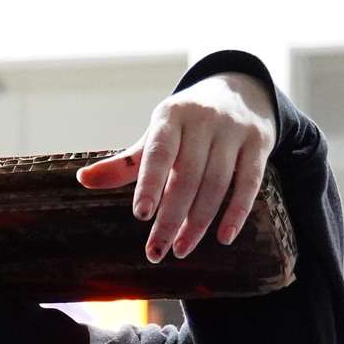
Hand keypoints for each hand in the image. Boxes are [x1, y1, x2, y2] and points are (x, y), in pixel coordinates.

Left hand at [77, 71, 276, 262]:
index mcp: (171, 117)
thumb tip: (83, 179)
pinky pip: (250, 182)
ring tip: (180, 249)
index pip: (158, 153)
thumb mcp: (155, 136)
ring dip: (198, 222)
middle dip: (171, 217)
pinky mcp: (260, 142)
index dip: (149, 184)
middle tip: (156, 252)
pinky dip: (236, 212)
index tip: (140, 216)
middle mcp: (204, 121)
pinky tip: (223, 237)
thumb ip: (125, 163)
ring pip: (217, 183)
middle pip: (188, 176)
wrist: (238, 91)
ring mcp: (234, 130)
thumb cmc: (185, 124)